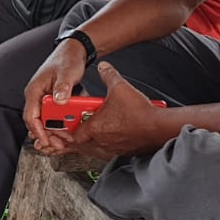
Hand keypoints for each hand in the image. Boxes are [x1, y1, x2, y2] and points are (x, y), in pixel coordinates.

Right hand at [23, 38, 91, 148]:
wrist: (74, 51)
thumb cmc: (67, 59)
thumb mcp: (67, 73)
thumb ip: (63, 87)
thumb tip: (59, 100)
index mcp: (34, 91)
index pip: (30, 116)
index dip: (38, 131)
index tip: (46, 141)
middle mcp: (37, 97)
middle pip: (38, 122)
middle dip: (49, 134)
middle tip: (61, 143)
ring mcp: (45, 99)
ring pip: (48, 120)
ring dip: (58, 129)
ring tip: (68, 136)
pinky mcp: (54, 100)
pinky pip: (57, 115)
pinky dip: (65, 120)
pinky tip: (75, 122)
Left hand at [52, 63, 175, 161]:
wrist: (160, 128)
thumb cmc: (141, 113)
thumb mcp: (121, 87)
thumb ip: (109, 75)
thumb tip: (103, 67)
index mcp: (95, 128)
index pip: (70, 134)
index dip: (62, 131)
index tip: (59, 126)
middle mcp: (101, 142)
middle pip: (78, 145)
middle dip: (72, 138)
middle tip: (68, 131)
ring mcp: (111, 149)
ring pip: (90, 150)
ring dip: (85, 143)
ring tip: (83, 135)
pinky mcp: (121, 152)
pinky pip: (103, 153)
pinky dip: (99, 147)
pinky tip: (102, 140)